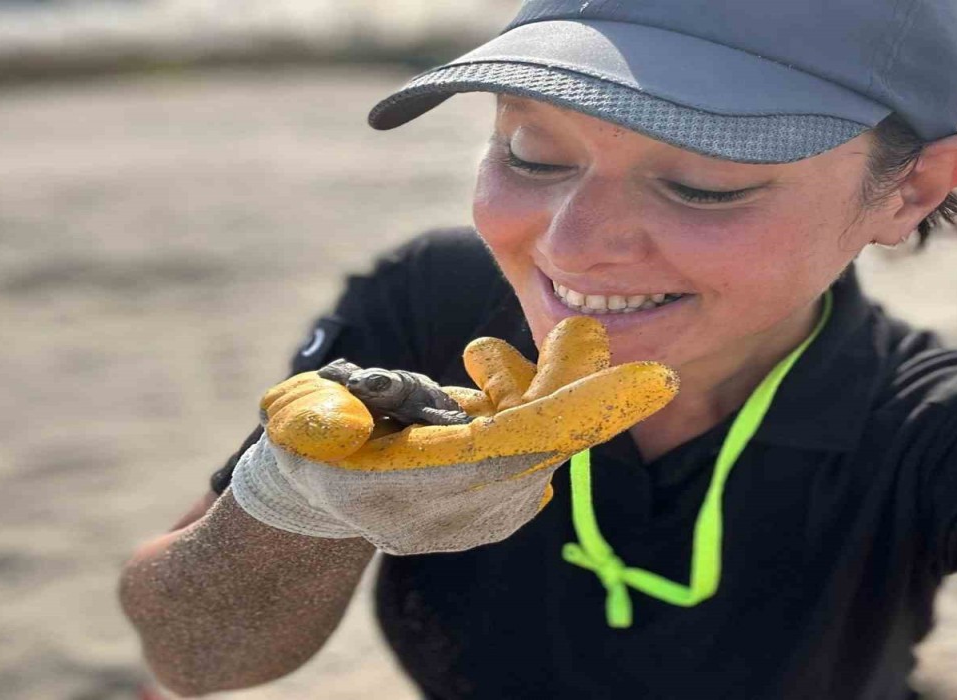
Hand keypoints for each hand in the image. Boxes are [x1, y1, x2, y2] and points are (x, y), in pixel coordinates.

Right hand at [231, 317, 678, 554]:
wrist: (325, 497)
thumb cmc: (309, 446)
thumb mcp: (297, 425)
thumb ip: (314, 420)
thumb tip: (349, 424)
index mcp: (420, 492)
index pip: (520, 447)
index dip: (584, 409)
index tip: (659, 378)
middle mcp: (469, 511)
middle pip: (552, 436)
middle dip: (570, 379)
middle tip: (582, 330)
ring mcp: (494, 510)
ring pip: (550, 431)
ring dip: (531, 384)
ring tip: (478, 363)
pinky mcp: (509, 497)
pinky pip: (542, 437)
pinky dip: (526, 399)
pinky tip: (482, 382)